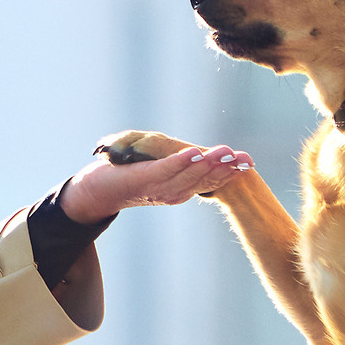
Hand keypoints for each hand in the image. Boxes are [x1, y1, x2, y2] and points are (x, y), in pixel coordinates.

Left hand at [60, 134, 252, 219]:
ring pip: (188, 174)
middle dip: (225, 169)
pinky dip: (180, 162)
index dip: (229, 172)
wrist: (95, 191)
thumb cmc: (128, 179)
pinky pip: (164, 169)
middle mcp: (172, 191)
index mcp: (180, 190)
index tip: (248, 163)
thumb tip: (206, 159)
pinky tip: (193, 153)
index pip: (209, 181)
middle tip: (246, 160)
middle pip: (204, 179)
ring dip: (207, 163)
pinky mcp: (142, 178)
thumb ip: (182, 169)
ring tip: (225, 153)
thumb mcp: (161, 174)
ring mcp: (158, 186)